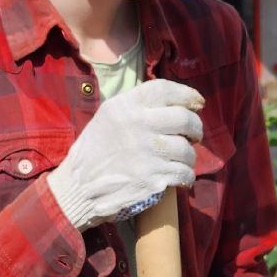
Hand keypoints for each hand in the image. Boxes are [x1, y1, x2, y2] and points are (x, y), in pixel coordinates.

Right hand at [46, 79, 202, 230]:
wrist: (78, 187)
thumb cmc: (94, 150)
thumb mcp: (108, 117)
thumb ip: (136, 106)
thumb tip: (173, 102)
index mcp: (125, 106)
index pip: (165, 90)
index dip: (188, 94)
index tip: (197, 103)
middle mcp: (136, 126)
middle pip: (184, 119)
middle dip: (196, 128)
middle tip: (194, 135)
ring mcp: (146, 153)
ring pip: (187, 149)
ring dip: (191, 155)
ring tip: (184, 159)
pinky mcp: (151, 179)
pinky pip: (184, 173)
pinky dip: (187, 176)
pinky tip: (182, 177)